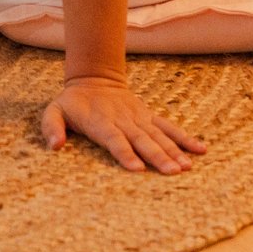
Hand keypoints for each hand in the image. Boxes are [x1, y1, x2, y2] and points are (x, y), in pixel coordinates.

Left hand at [40, 75, 206, 174]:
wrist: (94, 79)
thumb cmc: (72, 103)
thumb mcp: (54, 111)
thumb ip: (52, 127)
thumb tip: (55, 146)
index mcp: (101, 124)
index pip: (114, 140)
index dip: (125, 154)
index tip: (137, 169)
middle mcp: (123, 122)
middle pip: (142, 141)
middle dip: (158, 157)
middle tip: (173, 172)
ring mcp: (139, 119)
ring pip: (158, 136)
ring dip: (174, 151)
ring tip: (188, 166)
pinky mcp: (149, 117)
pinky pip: (169, 127)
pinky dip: (184, 138)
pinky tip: (200, 150)